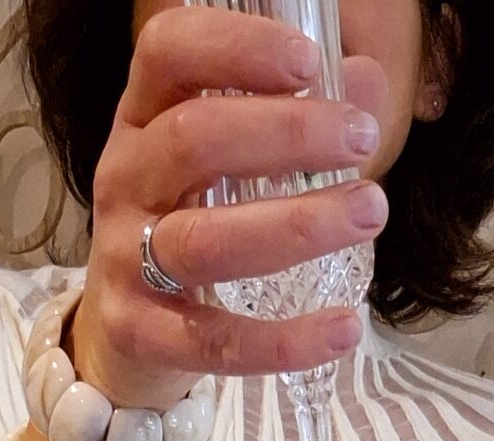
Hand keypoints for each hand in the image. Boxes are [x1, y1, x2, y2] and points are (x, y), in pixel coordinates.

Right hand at [73, 4, 390, 410]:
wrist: (127, 332)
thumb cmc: (191, 222)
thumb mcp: (227, 161)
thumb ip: (293, 118)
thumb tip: (364, 85)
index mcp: (144, 117)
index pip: (167, 53)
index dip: (234, 48)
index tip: (308, 62)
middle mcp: (125, 178)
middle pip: (193, 140)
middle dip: (287, 134)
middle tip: (361, 140)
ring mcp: (123, 257)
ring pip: (205, 240)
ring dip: (296, 226)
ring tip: (370, 212)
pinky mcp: (138, 331)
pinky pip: (213, 340)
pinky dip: (283, 340)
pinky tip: (344, 327)